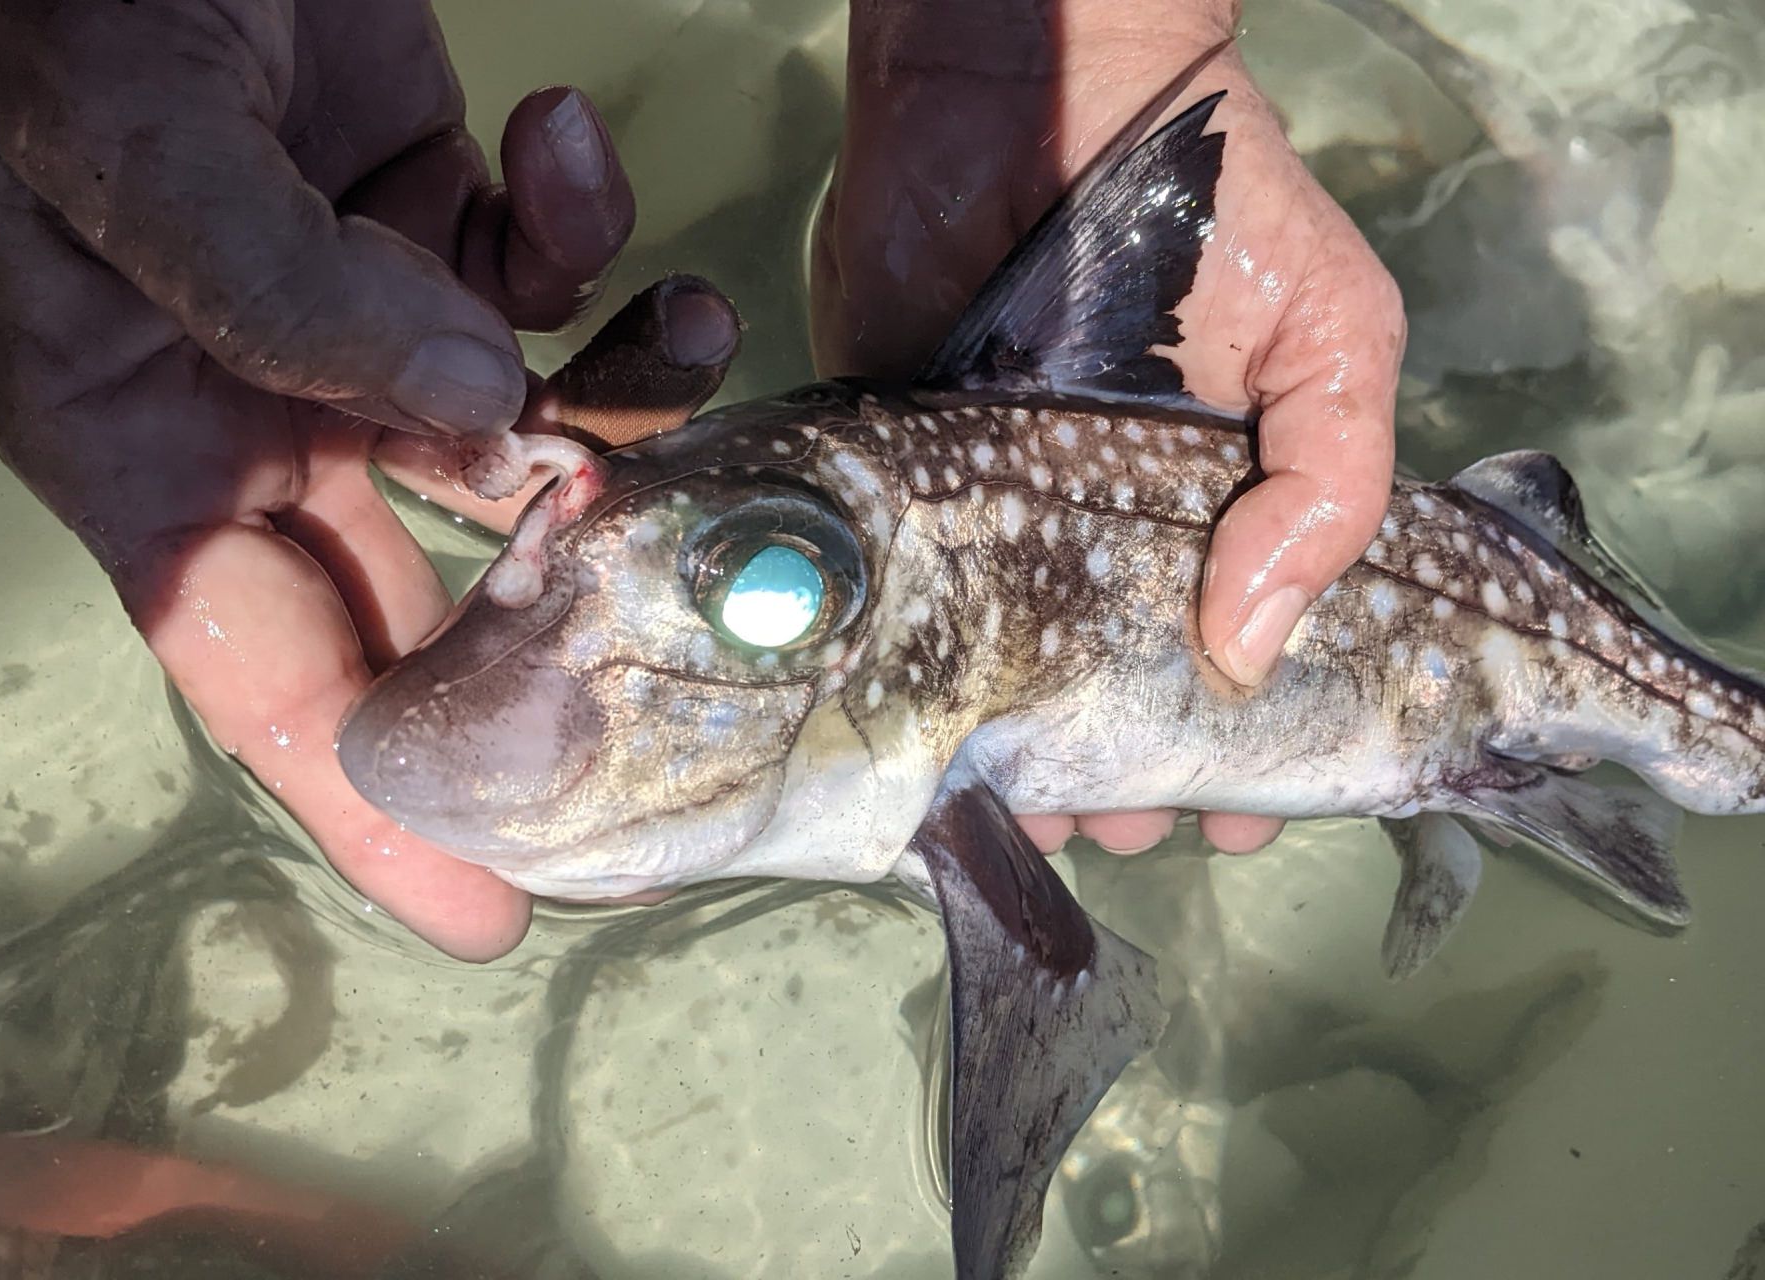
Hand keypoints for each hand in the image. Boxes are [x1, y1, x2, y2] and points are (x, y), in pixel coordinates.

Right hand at [0, 0, 733, 958]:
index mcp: (145, 445)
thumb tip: (468, 409)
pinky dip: (585, 235)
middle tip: (700, 700)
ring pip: (525, 430)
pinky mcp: (435, 226)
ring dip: (621, 391)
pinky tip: (562, 137)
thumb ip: (291, 292)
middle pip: (422, 588)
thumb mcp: (139, 152)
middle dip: (559, 643)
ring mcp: (358, 323)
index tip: (487, 906)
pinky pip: (542, 282)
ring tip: (682, 320)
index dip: (371, 799)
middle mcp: (257, 412)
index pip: (259, 671)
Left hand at [814, 0, 1404, 856]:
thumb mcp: (1333, 338)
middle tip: (1123, 821)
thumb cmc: (1214, 217)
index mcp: (1218, 515)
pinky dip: (920, 691)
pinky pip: (913, 613)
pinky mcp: (907, 486)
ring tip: (1038, 813)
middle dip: (1129, 778)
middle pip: (1120, 690)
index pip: (1239, 659)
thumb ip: (1332, 486)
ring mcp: (1003, 515)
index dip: (1242, 748)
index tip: (1230, 811)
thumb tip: (1249, 651)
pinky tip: (930, 756)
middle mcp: (1108, 533)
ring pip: (1012, 680)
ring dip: (1027, 761)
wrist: (1041, 95)